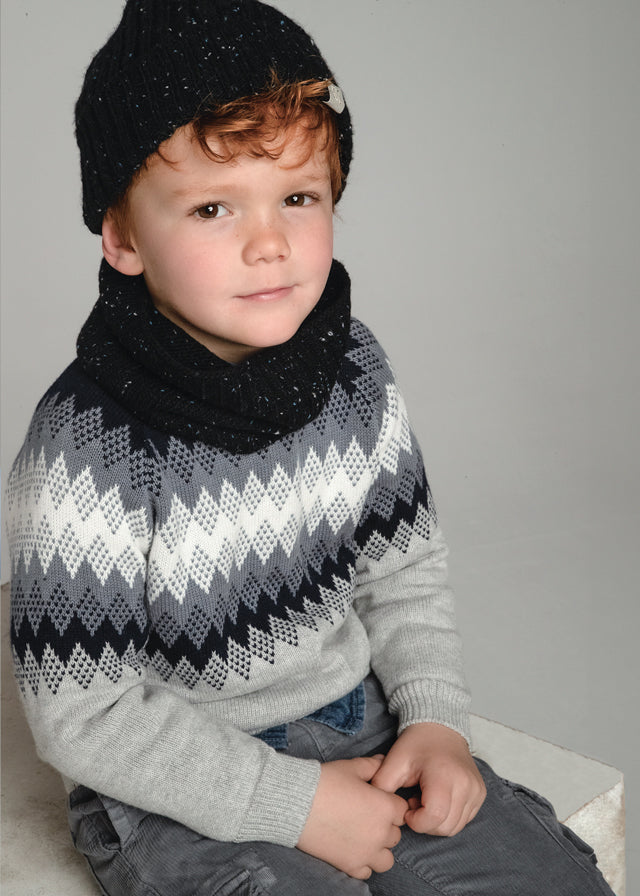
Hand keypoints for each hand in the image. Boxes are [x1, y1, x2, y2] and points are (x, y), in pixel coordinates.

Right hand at [297, 755, 407, 879]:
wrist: (297, 803)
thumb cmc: (326, 781)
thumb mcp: (352, 766)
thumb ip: (373, 765)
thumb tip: (384, 762)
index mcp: (385, 807)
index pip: (401, 810)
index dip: (389, 803)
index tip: (376, 800)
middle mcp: (381, 833)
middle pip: (395, 834)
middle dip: (384, 825)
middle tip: (365, 815)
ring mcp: (366, 852)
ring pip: (386, 858)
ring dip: (379, 848)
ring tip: (362, 836)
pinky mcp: (350, 865)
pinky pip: (367, 872)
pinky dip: (362, 863)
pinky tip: (351, 849)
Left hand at [371, 723, 485, 836]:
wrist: (439, 726)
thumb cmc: (416, 744)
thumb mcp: (393, 761)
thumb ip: (382, 786)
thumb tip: (379, 809)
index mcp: (445, 775)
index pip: (434, 817)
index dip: (416, 821)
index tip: (407, 805)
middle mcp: (466, 785)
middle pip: (445, 827)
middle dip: (425, 823)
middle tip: (413, 801)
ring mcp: (476, 790)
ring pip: (455, 827)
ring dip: (436, 821)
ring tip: (424, 799)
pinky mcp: (480, 794)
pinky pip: (464, 819)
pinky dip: (448, 816)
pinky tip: (437, 799)